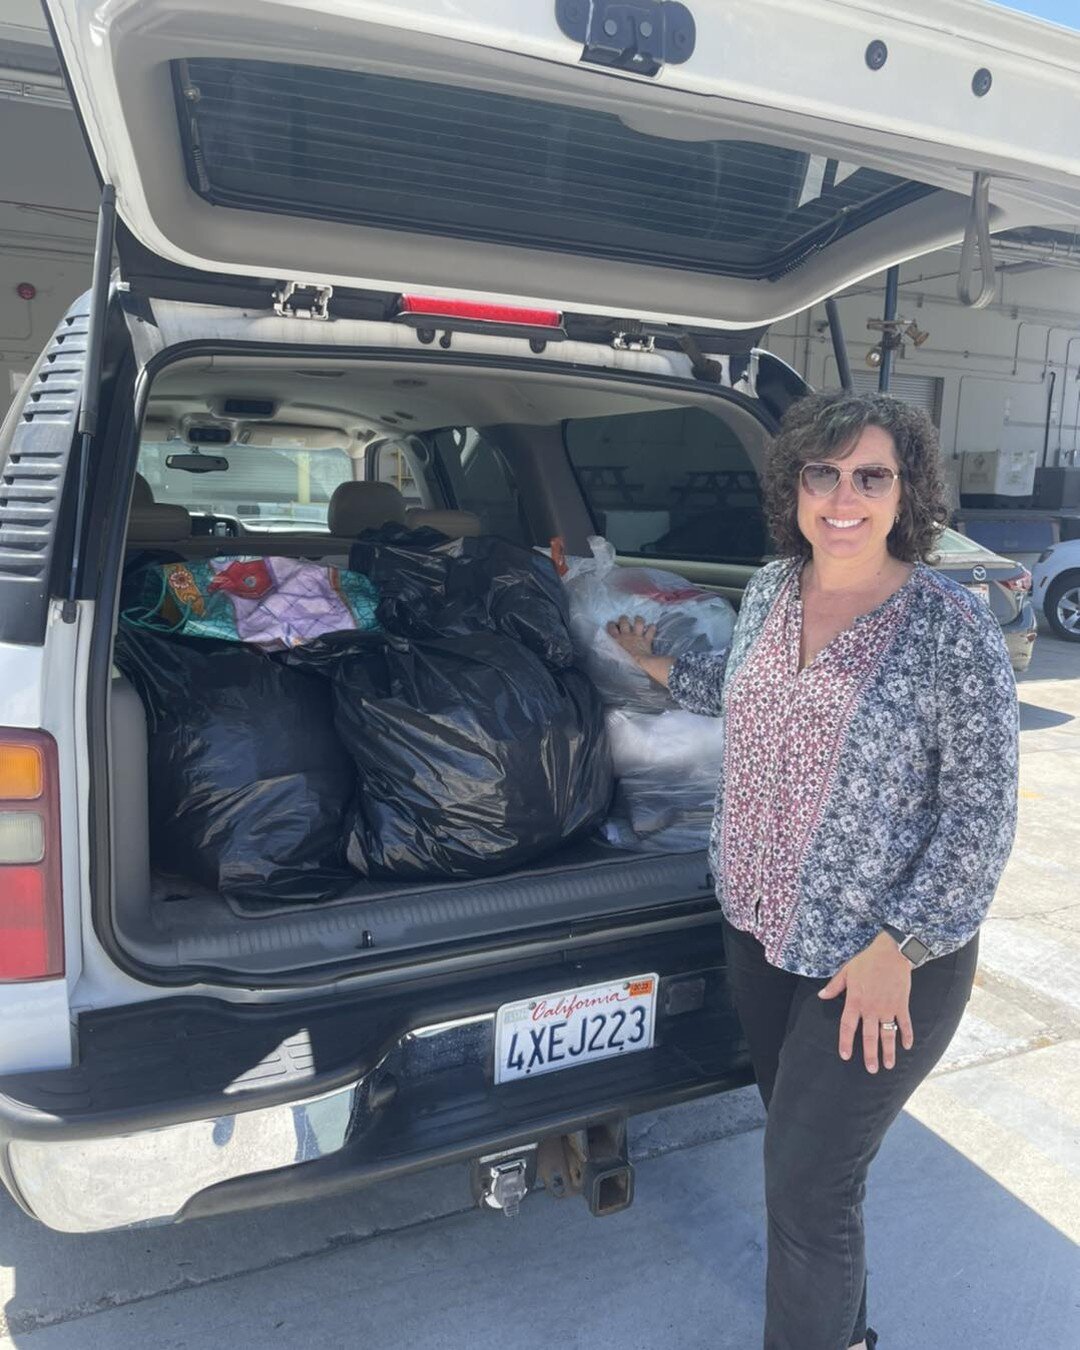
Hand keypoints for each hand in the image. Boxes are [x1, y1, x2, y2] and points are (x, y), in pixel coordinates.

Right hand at [606, 614, 656, 664]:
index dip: (611, 625)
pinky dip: (652, 628)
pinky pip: (651, 631)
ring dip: (638, 619)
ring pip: (638, 623)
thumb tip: (612, 649)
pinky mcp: (646, 640)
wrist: (637, 664)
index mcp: (617, 639)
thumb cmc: (624, 662)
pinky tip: (652, 627)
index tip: (611, 624)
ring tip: (638, 618)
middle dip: (623, 618)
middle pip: (624, 621)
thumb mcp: (615, 656)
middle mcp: (626, 635)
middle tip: (624, 619)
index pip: (611, 628)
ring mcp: (637, 636)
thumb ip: (613, 650)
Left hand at [817, 933, 914, 1071]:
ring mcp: (887, 1008)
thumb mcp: (846, 971)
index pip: (848, 1026)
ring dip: (889, 1051)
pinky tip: (907, 1047)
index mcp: (855, 1001)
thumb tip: (821, 996)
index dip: (846, 1042)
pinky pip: (905, 1023)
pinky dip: (907, 1035)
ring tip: (889, 1066)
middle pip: (869, 1036)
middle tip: (871, 1070)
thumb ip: (834, 986)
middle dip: (870, 1055)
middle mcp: (871, 1008)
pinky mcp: (901, 1004)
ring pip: (888, 1034)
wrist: (891, 953)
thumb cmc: (866, 961)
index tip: (845, 1056)